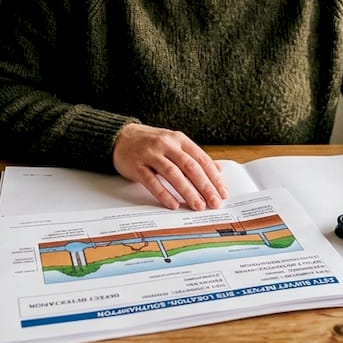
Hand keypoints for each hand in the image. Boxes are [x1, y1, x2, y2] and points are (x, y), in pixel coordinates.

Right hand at [112, 123, 228, 209]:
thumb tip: (218, 170)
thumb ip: (194, 157)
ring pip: (173, 174)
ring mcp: (150, 154)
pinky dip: (164, 193)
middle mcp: (166, 144)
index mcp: (178, 139)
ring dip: (187, 191)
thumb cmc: (150, 143)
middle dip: (204, 186)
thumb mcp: (174, 144)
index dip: (213, 177)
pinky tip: (173, 204)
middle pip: (190, 167)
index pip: (201, 159)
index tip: (222, 192)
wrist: (119, 137)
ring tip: (198, 206)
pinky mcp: (136, 166)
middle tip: (214, 202)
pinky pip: (152, 181)